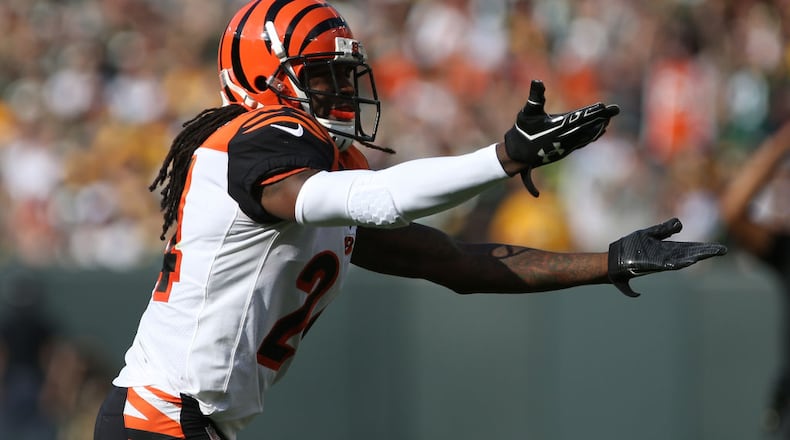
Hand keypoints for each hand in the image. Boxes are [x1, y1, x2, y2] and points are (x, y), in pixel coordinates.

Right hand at [504, 80, 619, 195]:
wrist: (517, 153)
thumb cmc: (522, 130)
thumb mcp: (527, 112)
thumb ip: (534, 97)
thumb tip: (537, 80)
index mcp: (557, 127)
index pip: (578, 117)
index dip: (592, 111)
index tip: (604, 106)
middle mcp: (564, 137)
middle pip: (587, 126)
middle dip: (602, 117)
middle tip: (616, 109)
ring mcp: (566, 145)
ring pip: (587, 135)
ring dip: (599, 127)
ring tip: (609, 119)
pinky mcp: (565, 150)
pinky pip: (583, 142)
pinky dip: (593, 136)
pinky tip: (600, 131)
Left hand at [608, 218, 727, 296]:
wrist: (614, 258)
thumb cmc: (630, 246)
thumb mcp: (649, 234)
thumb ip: (664, 229)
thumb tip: (680, 224)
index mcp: (667, 249)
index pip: (689, 248)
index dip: (703, 248)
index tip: (718, 248)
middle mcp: (666, 257)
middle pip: (690, 254)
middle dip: (705, 252)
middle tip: (722, 251)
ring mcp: (660, 262)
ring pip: (682, 259)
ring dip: (696, 257)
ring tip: (710, 254)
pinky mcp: (652, 265)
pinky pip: (668, 264)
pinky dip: (679, 262)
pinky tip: (689, 260)